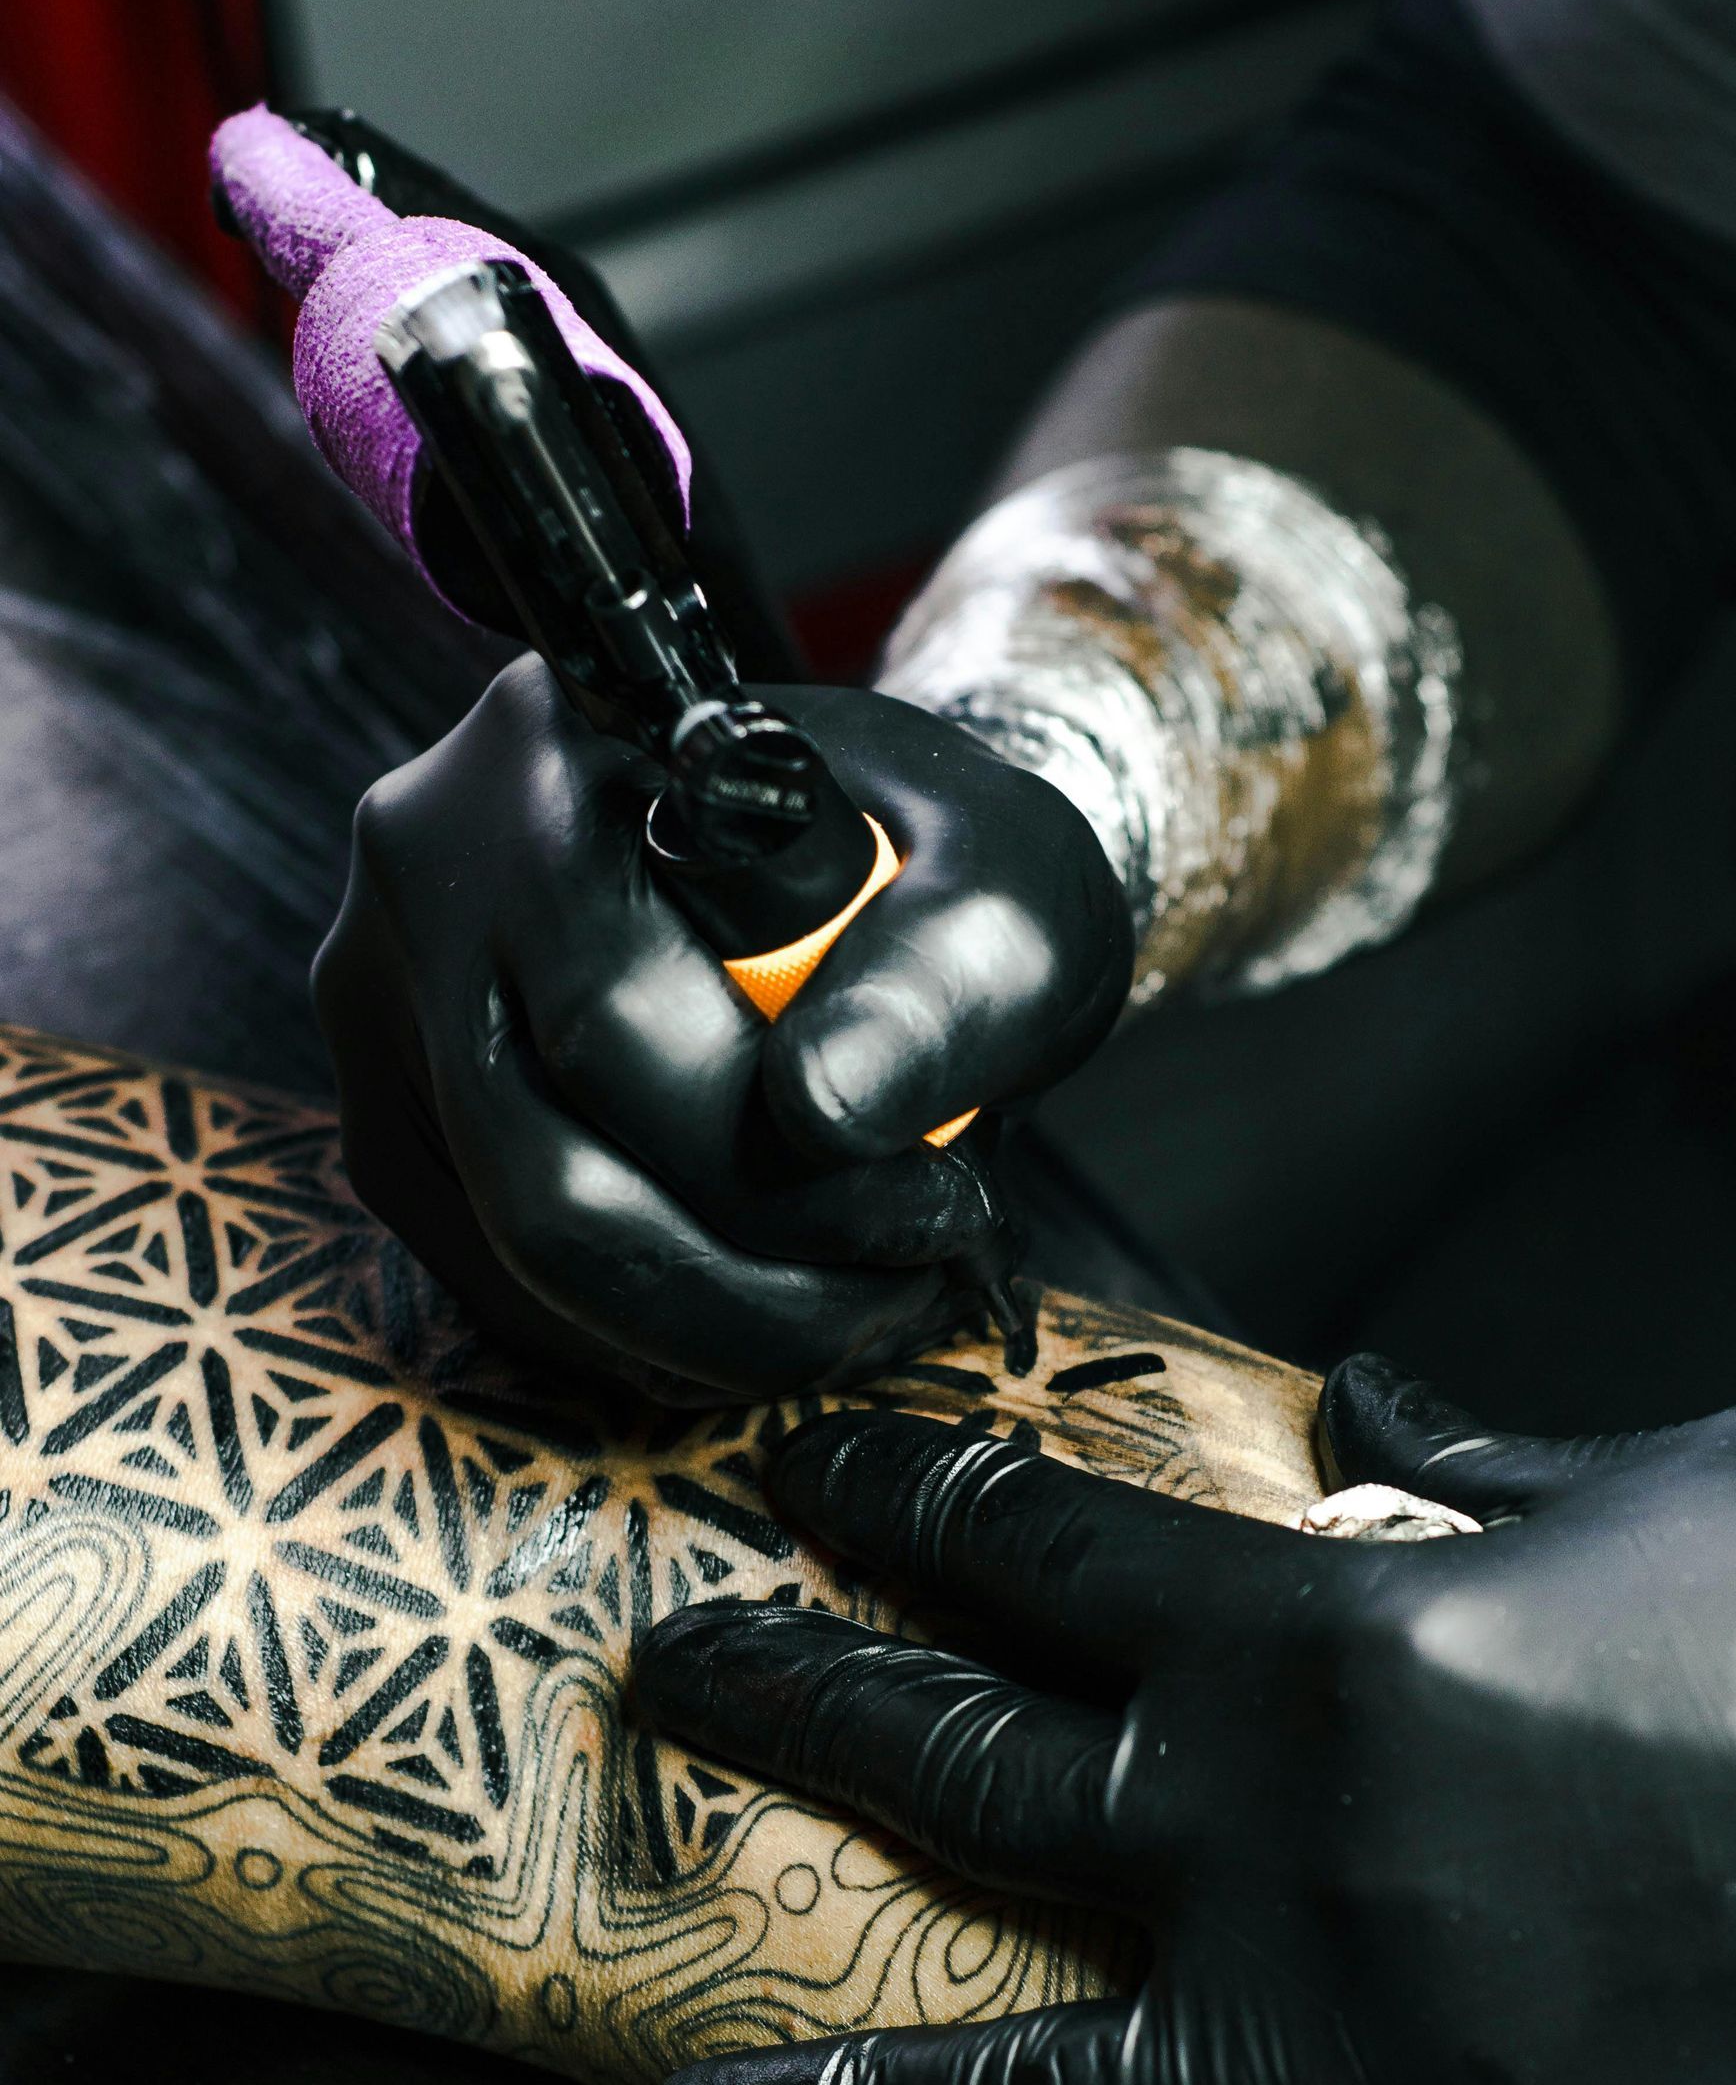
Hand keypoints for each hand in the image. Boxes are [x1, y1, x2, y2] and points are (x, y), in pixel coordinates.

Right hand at [314, 660, 1130, 1401]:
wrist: (863, 854)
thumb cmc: (934, 858)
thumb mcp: (1008, 878)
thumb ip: (941, 977)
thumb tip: (824, 1111)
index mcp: (556, 751)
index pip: (613, 1021)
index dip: (785, 1173)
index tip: (943, 1211)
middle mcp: (427, 863)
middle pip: (539, 1175)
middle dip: (748, 1291)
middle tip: (906, 1300)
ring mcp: (379, 997)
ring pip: (508, 1259)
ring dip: (706, 1334)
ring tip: (861, 1311)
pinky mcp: (390, 1115)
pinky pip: (493, 1285)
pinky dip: (642, 1334)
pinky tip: (765, 1305)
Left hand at [639, 1365, 1735, 2084]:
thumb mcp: (1684, 1484)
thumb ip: (1489, 1463)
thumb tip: (1377, 1421)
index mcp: (1326, 1638)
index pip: (1034, 1551)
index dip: (897, 1505)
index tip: (805, 1489)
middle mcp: (1281, 1849)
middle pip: (950, 1772)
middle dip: (787, 1709)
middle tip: (678, 1684)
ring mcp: (1348, 2070)